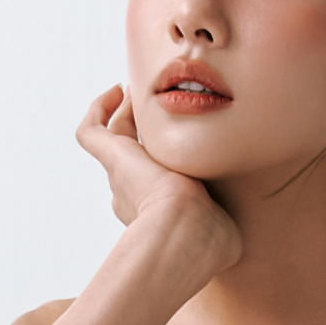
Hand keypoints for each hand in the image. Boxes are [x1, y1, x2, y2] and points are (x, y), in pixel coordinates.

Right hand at [75, 87, 242, 270]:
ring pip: (115, 138)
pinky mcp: (112, 158)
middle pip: (134, 154)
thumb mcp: (222, 221)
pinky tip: (117, 91)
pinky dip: (99, 110)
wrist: (186, 230)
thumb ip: (223, 218)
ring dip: (124, 112)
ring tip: (138, 90)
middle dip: (143, 128)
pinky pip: (91, 131)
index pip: (158, 177)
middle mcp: (133, 194)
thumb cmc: (208, 234)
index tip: (183, 138)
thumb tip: (234, 225)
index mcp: (158, 209)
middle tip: (156, 102)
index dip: (166, 155)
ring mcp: (120, 175)